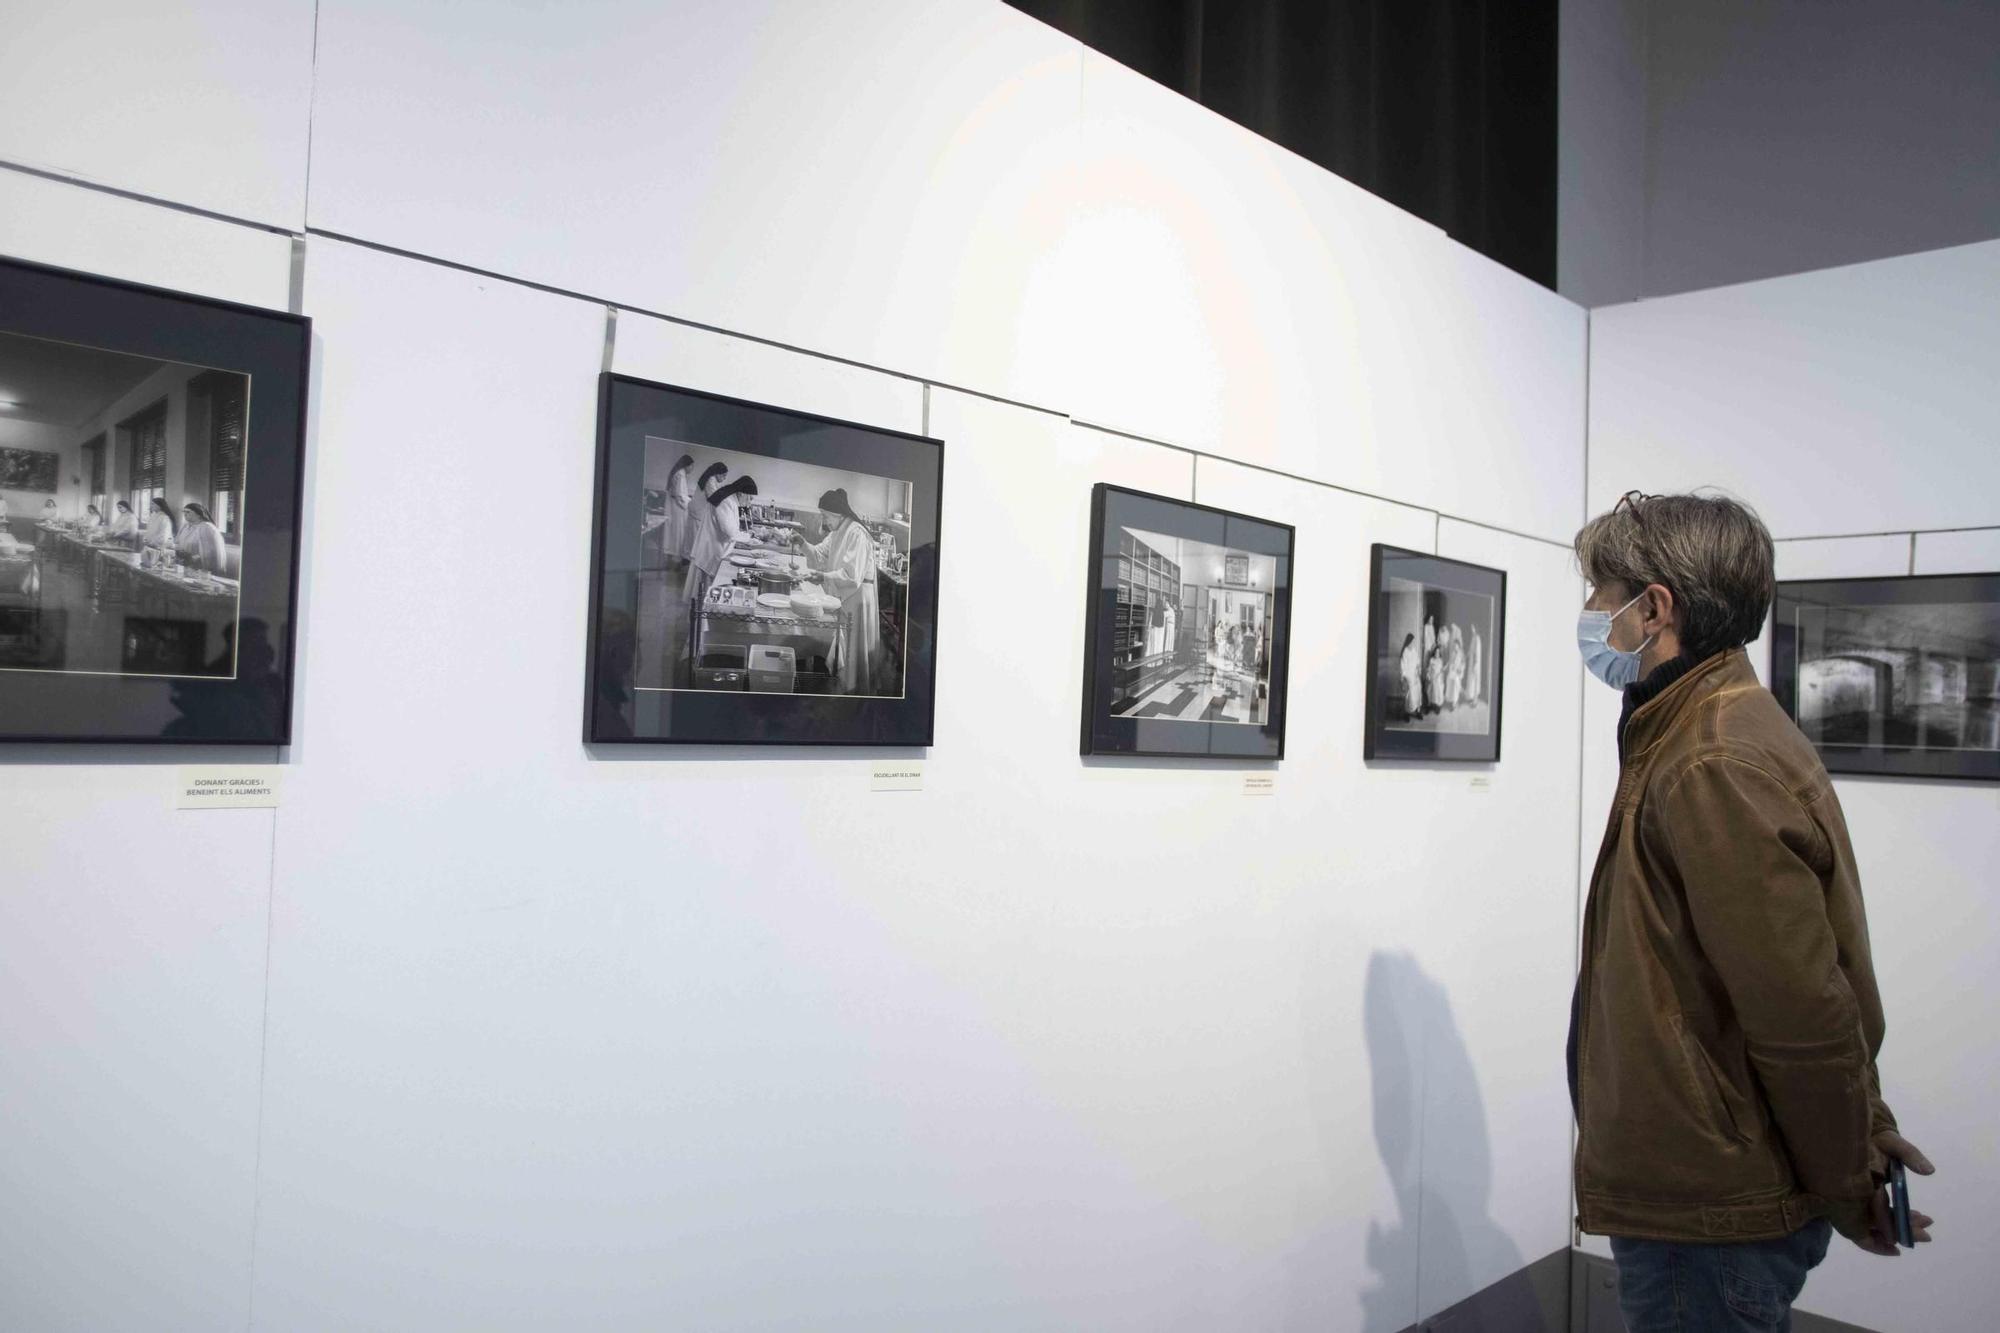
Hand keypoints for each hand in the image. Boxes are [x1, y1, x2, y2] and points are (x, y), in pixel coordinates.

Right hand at [1847, 1130, 1935, 1256]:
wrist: (1853, 1132)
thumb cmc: (1875, 1138)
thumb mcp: (1893, 1142)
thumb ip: (1910, 1154)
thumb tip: (1929, 1171)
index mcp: (1863, 1181)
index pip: (1876, 1212)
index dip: (1889, 1229)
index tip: (1902, 1244)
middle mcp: (1855, 1192)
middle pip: (1874, 1222)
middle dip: (1900, 1231)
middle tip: (1927, 1235)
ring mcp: (1854, 1196)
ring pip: (1873, 1220)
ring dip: (1899, 1224)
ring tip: (1925, 1220)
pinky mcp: (1859, 1196)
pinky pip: (1872, 1215)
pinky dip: (1891, 1219)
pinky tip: (1911, 1215)